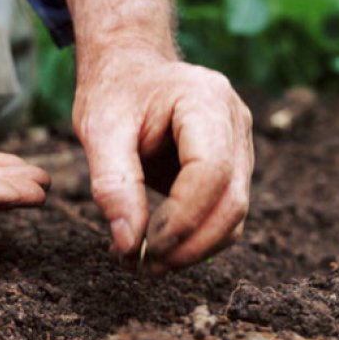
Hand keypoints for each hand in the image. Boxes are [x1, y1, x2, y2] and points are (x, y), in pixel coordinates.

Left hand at [74, 49, 253, 274]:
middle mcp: (235, 124)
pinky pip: (222, 216)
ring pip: (233, 217)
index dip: (179, 219)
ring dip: (190, 251)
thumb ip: (112, 184)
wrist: (129, 71)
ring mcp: (239, 147)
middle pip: (231, 202)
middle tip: (138, 268)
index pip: (211, 172)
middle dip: (186, 246)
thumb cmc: (113, 92)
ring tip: (139, 263)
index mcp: (206, 101)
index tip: (138, 247)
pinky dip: (191, 241)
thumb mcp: (99, 129)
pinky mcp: (231, 169)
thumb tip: (127, 244)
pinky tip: (152, 247)